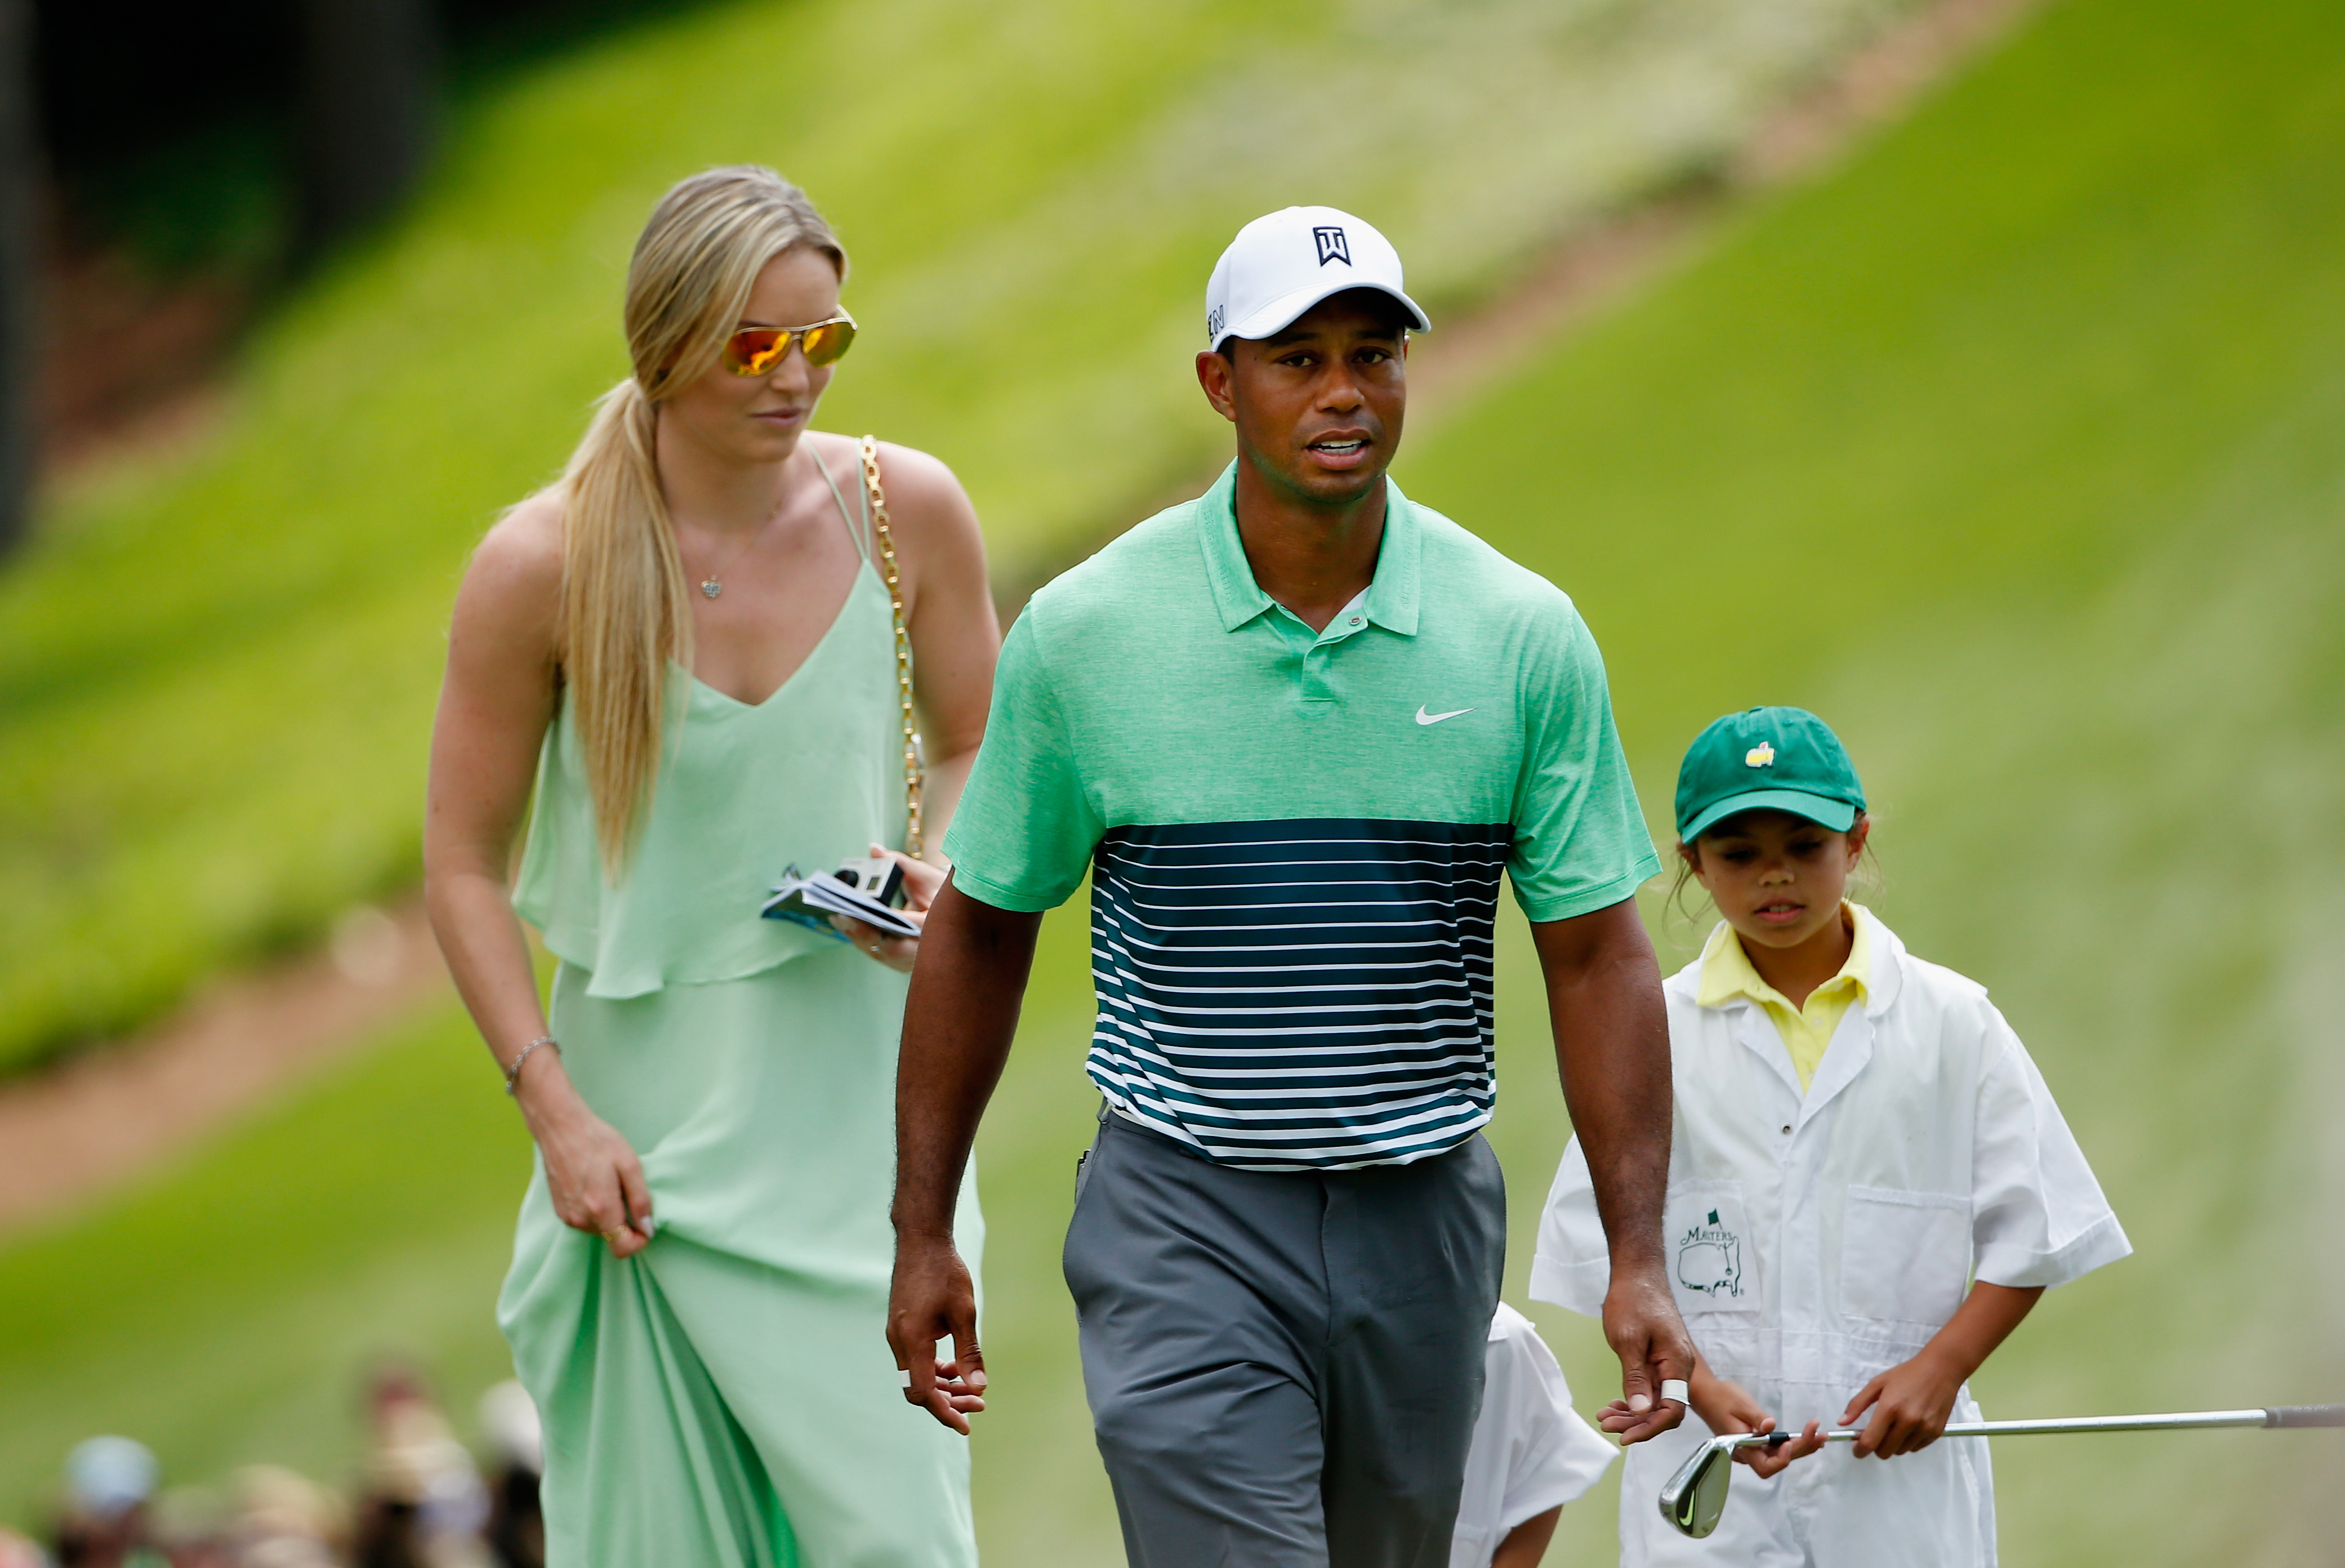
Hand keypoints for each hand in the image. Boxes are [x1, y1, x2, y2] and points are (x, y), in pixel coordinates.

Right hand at [517, 1063, 653, 1257]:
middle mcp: (581, 1219)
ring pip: (599, 1230)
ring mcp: (568, 1216)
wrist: (560, 1128)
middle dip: (626, 1224)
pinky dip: (596, 1210)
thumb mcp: (630, 1165)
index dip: (640, 1240)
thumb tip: (648, 1228)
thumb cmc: (598, 1141)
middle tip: (628, 1192)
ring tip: (611, 1185)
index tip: (646, 1222)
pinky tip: (596, 1186)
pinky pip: (586, 1221)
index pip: (622, 1248)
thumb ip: (641, 1199)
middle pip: (612, 1238)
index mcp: (601, 1209)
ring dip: (611, 1216)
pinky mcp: (561, 1211)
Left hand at [835, 846, 947, 972]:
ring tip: (837, 917)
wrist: (962, 918)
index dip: (881, 918)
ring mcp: (917, 961)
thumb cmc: (946, 895)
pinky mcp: (906, 963)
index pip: (906, 925)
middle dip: (863, 932)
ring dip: (859, 937)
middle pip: (890, 948)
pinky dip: (865, 941)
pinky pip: (882, 955)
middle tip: (840, 916)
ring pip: (883, 954)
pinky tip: (847, 925)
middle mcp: (928, 950)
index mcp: (937, 927)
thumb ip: (900, 864)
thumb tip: (874, 850)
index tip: (858, 908)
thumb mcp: (927, 877)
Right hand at [887, 1231, 987, 1433]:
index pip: (924, 1392)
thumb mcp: (964, 1313)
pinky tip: (954, 1367)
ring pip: (915, 1376)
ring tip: (972, 1390)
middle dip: (948, 1402)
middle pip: (918, 1389)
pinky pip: (913, 1361)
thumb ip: (970, 1353)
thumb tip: (980, 1389)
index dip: (945, 1412)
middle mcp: (898, 1341)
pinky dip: (933, 1370)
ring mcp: (896, 1334)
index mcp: (911, 1340)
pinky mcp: (901, 1328)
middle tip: (979, 1406)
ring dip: (942, 1387)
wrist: (921, 1240)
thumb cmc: (945, 1272)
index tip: (966, 1425)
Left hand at [1600, 1263, 1695, 1443]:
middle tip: (1607, 1425)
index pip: (1672, 1410)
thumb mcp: (1629, 1340)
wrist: (1638, 1274)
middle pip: (1662, 1409)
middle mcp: (1678, 1367)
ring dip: (1631, 1413)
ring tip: (1605, 1417)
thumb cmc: (1635, 1300)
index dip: (1650, 1427)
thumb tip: (1640, 1411)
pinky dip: (1632, 1397)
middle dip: (1636, 1423)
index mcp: (1678, 1364)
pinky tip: (1614, 1405)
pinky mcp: (1657, 1360)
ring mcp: (1668, 1364)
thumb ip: (1635, 1378)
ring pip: (1653, 1400)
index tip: (1626, 1436)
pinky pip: (1649, 1387)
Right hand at [1685, 1369, 1822, 1476]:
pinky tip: (1806, 1437)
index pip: (1765, 1466)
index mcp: (1741, 1447)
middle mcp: (1747, 1453)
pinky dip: (1792, 1444)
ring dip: (1800, 1447)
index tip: (1790, 1441)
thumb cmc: (1721, 1397)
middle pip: (1778, 1461)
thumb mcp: (1741, 1403)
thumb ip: (1757, 1417)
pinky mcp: (1754, 1443)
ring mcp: (1751, 1450)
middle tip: (1820, 1434)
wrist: (1706, 1394)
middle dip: (1801, 1448)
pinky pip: (1775, 1449)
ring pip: (1779, 1456)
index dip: (1782, 1459)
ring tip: (1820, 1436)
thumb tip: (1771, 1426)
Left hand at [1841, 1350, 1962, 1457]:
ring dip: (1893, 1444)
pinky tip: (1910, 1425)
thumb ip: (1857, 1404)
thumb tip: (1842, 1423)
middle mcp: (1908, 1421)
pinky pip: (1915, 1448)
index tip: (1857, 1449)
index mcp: (1889, 1408)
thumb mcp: (1877, 1383)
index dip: (1859, 1450)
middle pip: (1884, 1452)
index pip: (1870, 1442)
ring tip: (1895, 1424)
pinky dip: (1908, 1442)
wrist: (1940, 1370)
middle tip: (1877, 1432)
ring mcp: (1923, 1429)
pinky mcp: (1935, 1433)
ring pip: (1900, 1451)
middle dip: (1876, 1446)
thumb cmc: (1907, 1374)